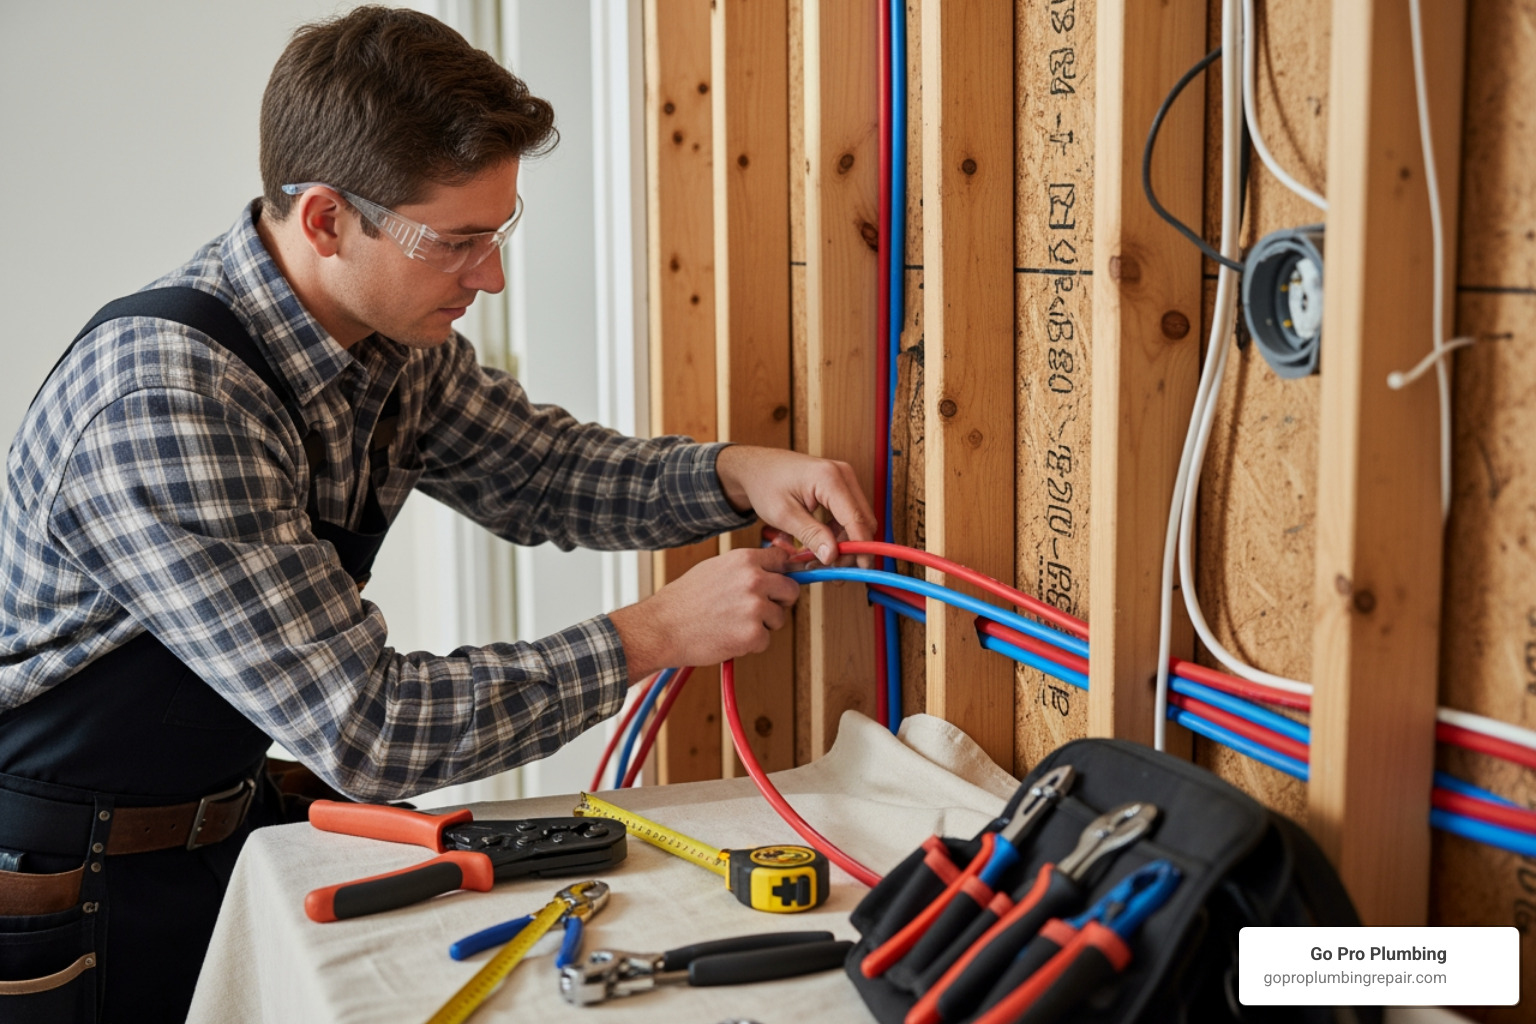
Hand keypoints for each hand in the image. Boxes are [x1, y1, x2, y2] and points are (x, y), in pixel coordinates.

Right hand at [608, 546, 800, 681]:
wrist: (662, 628)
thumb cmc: (683, 600)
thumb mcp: (715, 569)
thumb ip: (745, 568)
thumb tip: (770, 571)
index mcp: (745, 560)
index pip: (784, 560)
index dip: (783, 574)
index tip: (778, 583)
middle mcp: (754, 580)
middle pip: (791, 590)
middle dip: (779, 602)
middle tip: (759, 610)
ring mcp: (755, 607)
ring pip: (779, 618)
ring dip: (762, 625)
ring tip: (733, 624)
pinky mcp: (753, 634)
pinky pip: (765, 641)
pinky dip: (750, 644)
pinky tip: (728, 637)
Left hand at [714, 445, 876, 567]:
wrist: (757, 468)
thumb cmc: (765, 484)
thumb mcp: (784, 514)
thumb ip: (811, 535)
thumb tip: (832, 556)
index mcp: (830, 478)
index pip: (856, 519)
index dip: (861, 548)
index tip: (859, 571)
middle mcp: (843, 475)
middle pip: (863, 521)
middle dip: (852, 550)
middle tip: (831, 571)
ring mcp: (844, 480)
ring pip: (858, 522)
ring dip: (844, 545)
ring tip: (819, 561)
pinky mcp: (841, 488)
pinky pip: (849, 517)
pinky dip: (839, 535)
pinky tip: (821, 547)